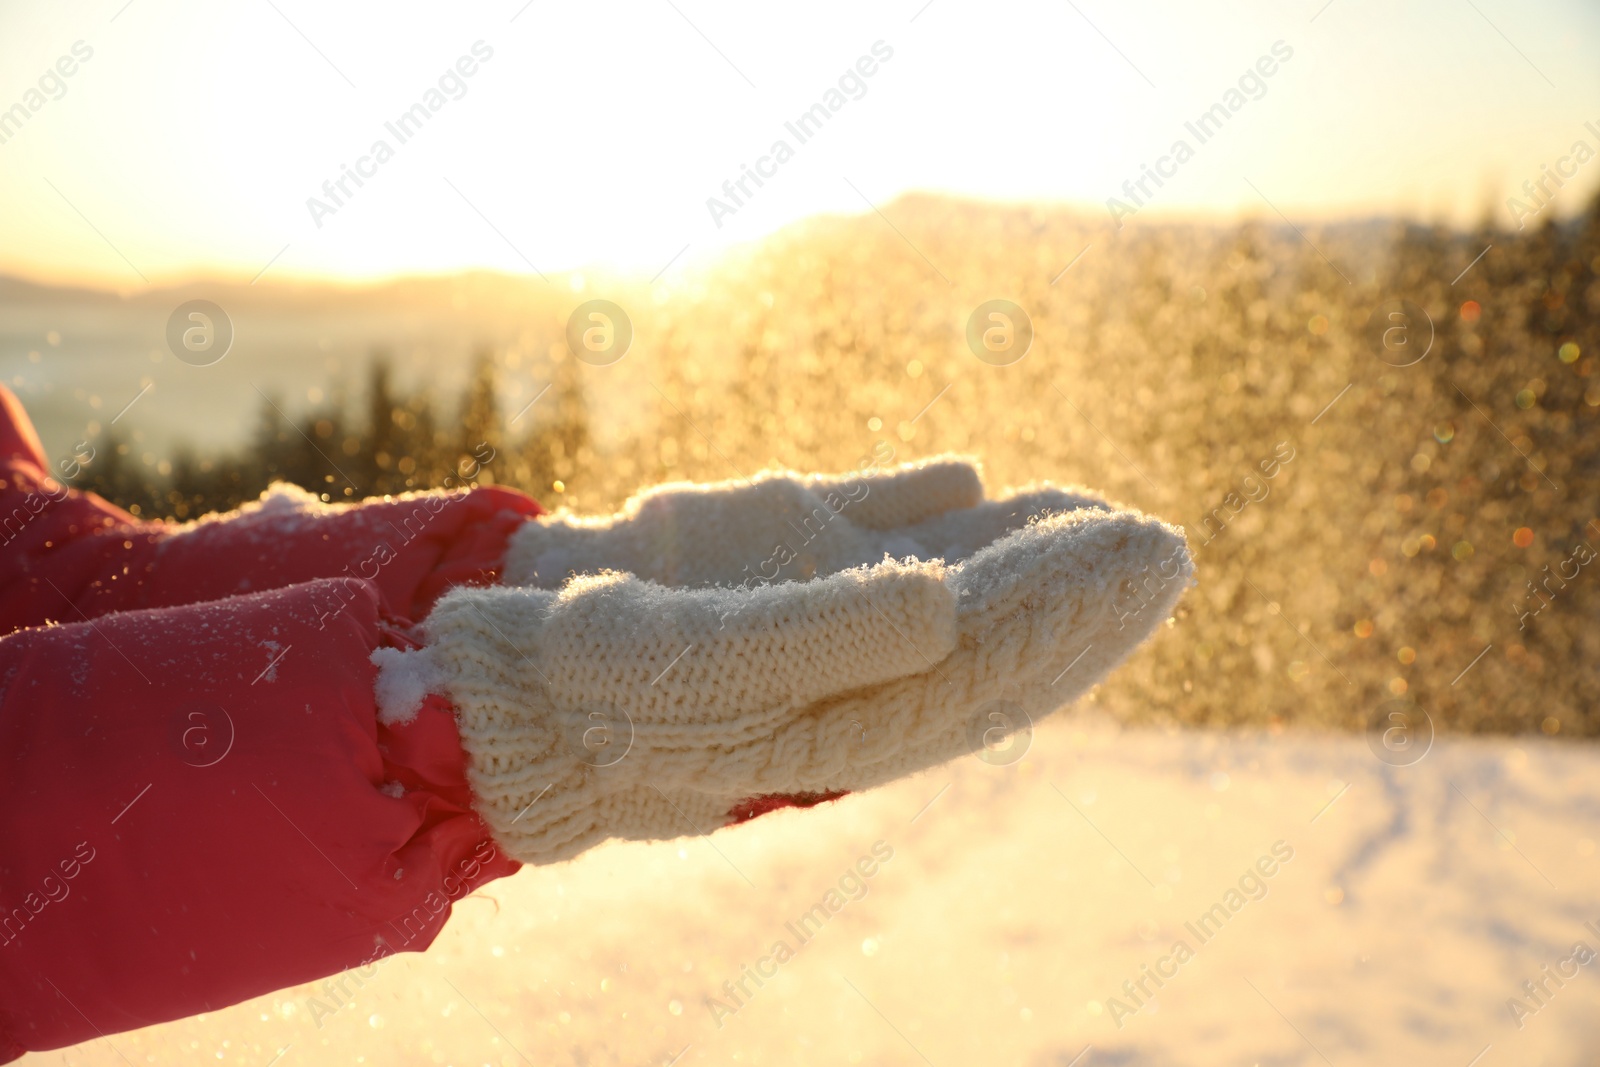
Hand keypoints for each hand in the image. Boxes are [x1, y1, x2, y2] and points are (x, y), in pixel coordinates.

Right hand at [387, 461, 1191, 864]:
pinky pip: (868, 525)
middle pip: (988, 632)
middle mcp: (850, 666)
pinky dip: (926, 501)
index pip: (987, 671)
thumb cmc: (597, 674)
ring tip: (1096, 510)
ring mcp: (817, 606)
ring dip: (1020, 544)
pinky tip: (978, 476)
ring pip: (942, 575)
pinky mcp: (774, 555)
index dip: (1070, 622)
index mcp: (847, 718)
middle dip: (1074, 589)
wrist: (510, 656)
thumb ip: (826, 630)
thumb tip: (948, 603)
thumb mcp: (703, 656)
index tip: (1146, 566)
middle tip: (1160, 542)